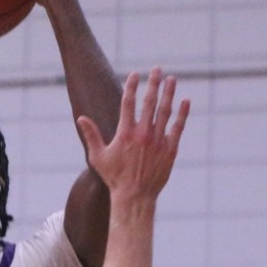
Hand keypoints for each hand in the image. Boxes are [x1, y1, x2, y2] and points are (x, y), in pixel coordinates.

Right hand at [75, 69, 188, 201]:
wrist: (135, 196)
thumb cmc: (114, 177)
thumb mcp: (98, 156)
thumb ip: (91, 135)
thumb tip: (81, 118)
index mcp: (125, 133)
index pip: (128, 103)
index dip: (132, 86)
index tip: (135, 74)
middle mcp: (143, 133)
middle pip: (149, 102)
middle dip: (154, 84)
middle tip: (157, 69)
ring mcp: (158, 140)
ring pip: (165, 111)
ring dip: (169, 94)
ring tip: (172, 79)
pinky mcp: (170, 149)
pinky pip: (178, 127)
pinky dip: (182, 114)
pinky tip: (185, 101)